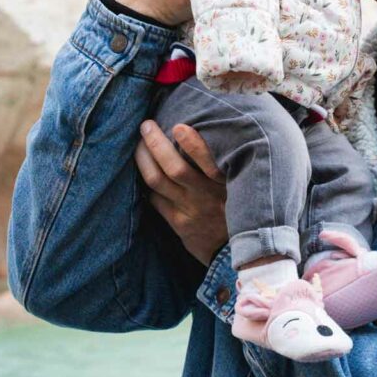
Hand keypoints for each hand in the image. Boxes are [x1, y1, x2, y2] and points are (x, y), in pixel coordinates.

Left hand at [135, 121, 226, 265]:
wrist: (234, 250)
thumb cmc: (236, 206)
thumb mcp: (237, 183)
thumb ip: (224, 163)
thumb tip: (198, 131)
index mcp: (223, 181)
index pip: (208, 160)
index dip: (192, 144)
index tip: (179, 127)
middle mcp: (206, 194)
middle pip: (173, 167)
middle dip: (155, 143)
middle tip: (146, 125)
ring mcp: (190, 210)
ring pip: (157, 181)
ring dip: (143, 160)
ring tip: (139, 145)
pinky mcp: (179, 223)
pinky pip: (155, 200)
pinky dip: (147, 184)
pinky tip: (142, 173)